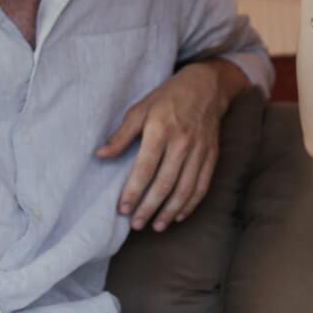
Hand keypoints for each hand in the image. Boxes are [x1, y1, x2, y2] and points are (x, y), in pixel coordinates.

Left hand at [96, 63, 225, 231]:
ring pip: (185, 189)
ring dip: (169, 212)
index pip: (145, 168)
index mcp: (161, 130)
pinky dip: (190, 204)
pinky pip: (202, 186)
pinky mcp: (211, 156)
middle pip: (164, 184)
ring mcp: (200, 151)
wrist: (206, 87)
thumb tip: (100, 154)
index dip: (133, 191)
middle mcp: (182, 142)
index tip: (122, 209)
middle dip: (148, 208)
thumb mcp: (140, 109)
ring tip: (155, 226)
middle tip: (136, 224)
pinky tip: (178, 215)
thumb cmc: (167, 97)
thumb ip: (122, 135)